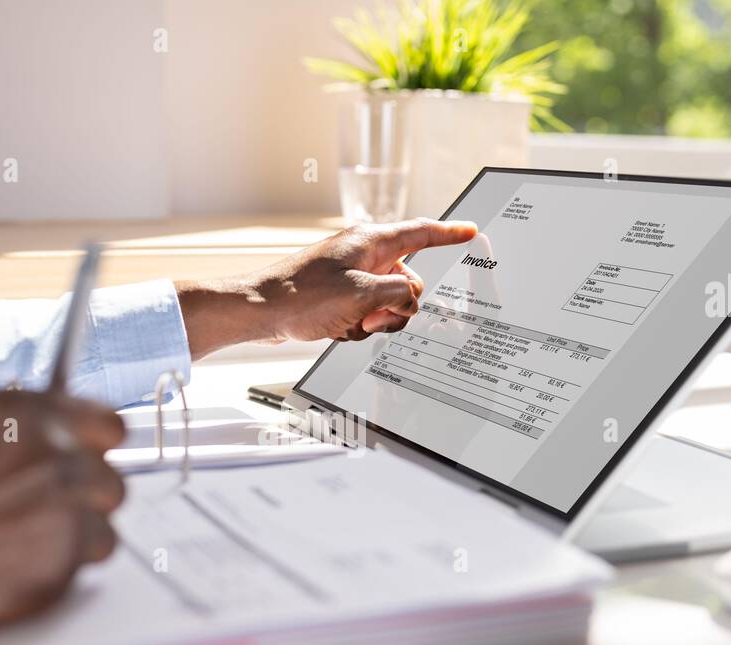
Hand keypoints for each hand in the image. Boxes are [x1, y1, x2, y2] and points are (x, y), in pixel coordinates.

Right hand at [0, 390, 126, 644]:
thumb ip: (10, 423)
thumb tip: (49, 426)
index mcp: (29, 417)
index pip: (108, 426)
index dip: (94, 447)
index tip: (87, 460)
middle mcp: (56, 459)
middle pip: (110, 483)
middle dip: (82, 499)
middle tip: (40, 514)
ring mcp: (64, 514)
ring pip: (102, 529)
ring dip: (71, 539)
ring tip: (15, 545)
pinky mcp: (59, 567)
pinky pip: (81, 569)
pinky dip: (53, 572)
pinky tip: (6, 568)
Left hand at [176, 217, 477, 353]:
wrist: (260, 311)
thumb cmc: (301, 297)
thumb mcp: (361, 295)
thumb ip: (398, 294)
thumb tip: (411, 300)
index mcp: (371, 242)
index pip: (420, 233)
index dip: (449, 234)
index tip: (470, 231)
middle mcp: (364, 256)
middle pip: (407, 282)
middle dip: (397, 306)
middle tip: (371, 316)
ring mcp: (352, 277)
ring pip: (389, 303)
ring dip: (377, 319)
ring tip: (351, 322)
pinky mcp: (341, 296)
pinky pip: (368, 314)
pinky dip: (359, 326)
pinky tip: (338, 328)